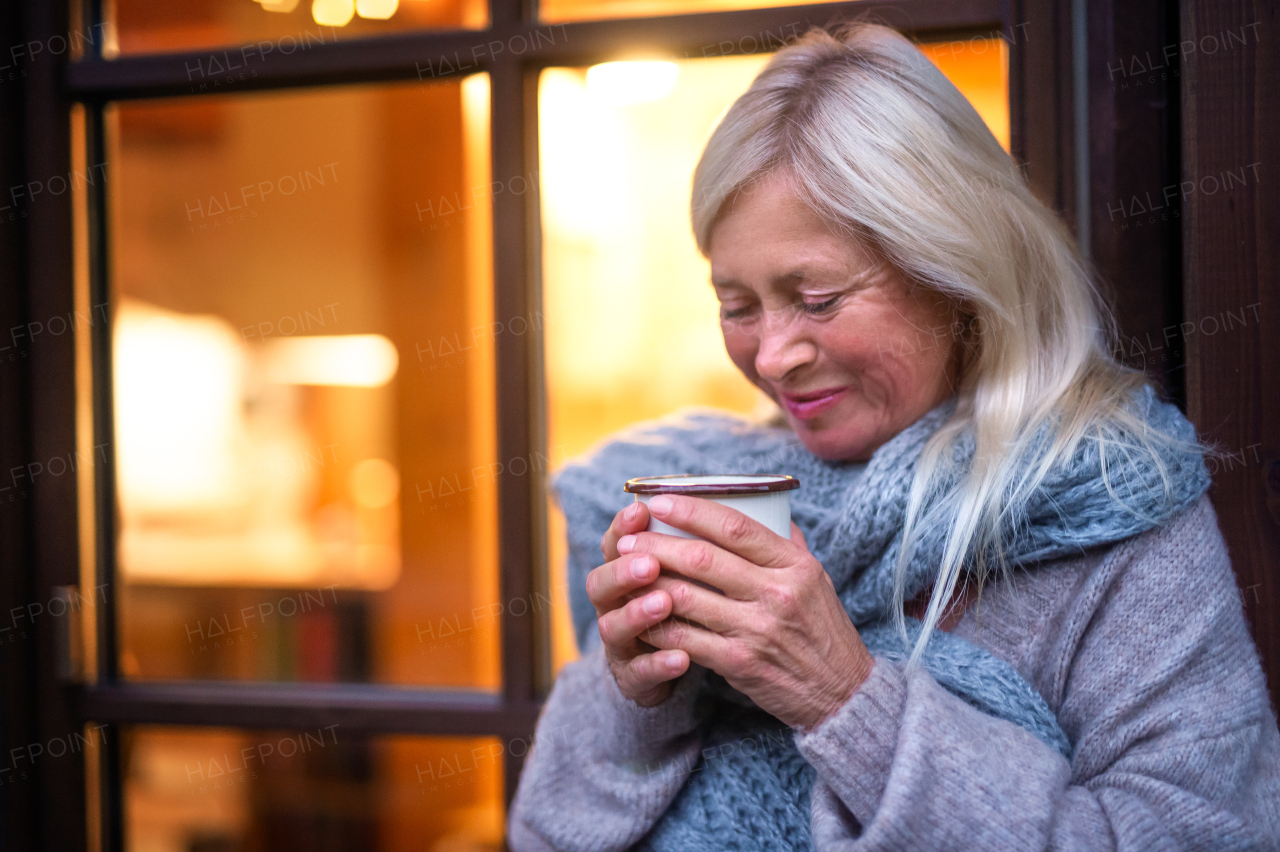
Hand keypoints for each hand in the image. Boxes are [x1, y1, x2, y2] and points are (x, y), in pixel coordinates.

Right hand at [585, 502, 691, 706]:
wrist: (664, 668)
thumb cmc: (683, 605)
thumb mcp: (687, 571)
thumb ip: (696, 542)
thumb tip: (731, 498)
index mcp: (624, 572)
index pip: (613, 543)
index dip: (622, 527)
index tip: (641, 512)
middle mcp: (613, 605)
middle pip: (600, 583)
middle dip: (623, 571)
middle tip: (649, 563)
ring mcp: (620, 643)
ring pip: (612, 627)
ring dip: (637, 614)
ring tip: (664, 603)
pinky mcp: (633, 678)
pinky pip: (639, 673)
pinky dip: (659, 665)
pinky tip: (683, 659)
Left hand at [617, 495, 874, 729]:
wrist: (844, 693)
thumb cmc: (825, 631)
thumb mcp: (817, 580)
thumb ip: (787, 545)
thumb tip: (765, 508)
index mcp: (794, 565)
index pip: (734, 526)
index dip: (690, 511)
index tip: (658, 502)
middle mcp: (777, 593)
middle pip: (702, 558)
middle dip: (657, 545)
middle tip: (628, 539)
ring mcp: (757, 629)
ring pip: (686, 597)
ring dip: (649, 583)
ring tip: (626, 572)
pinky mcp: (740, 663)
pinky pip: (686, 638)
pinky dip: (659, 625)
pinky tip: (641, 616)